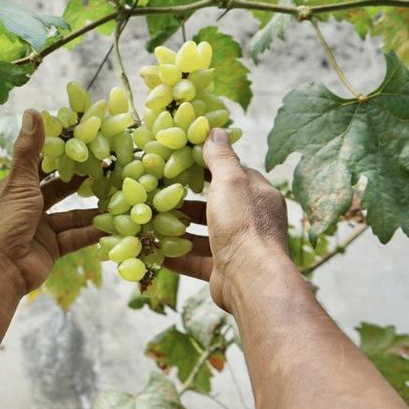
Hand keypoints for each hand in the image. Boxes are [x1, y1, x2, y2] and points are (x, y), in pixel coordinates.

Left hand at [0, 110, 104, 294]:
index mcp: (14, 188)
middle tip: (107, 165)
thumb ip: (30, 150)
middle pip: (59, 189)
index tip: (84, 139)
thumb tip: (33, 111)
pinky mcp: (52, 249)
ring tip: (117, 194)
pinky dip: (93, 231)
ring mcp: (40, 229)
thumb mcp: (19, 183)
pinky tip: (113, 222)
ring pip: (71, 214)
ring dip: (92, 207)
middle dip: (81, 179)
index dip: (60, 152)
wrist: (0, 271)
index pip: (40, 164)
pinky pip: (76, 236)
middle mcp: (27, 207)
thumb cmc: (5, 223)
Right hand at [167, 128, 289, 311]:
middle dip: (186, 200)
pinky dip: (175, 256)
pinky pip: (194, 259)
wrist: (250, 278)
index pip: (231, 173)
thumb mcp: (230, 181)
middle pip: (213, 204)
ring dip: (178, 228)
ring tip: (151, 220)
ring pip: (202, 233)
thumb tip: (215, 130)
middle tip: (158, 192)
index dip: (205, 166)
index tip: (178, 161)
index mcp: (257, 194)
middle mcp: (250, 219)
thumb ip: (221, 157)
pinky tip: (153, 251)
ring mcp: (236, 246)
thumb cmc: (242, 224)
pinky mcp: (221, 269)